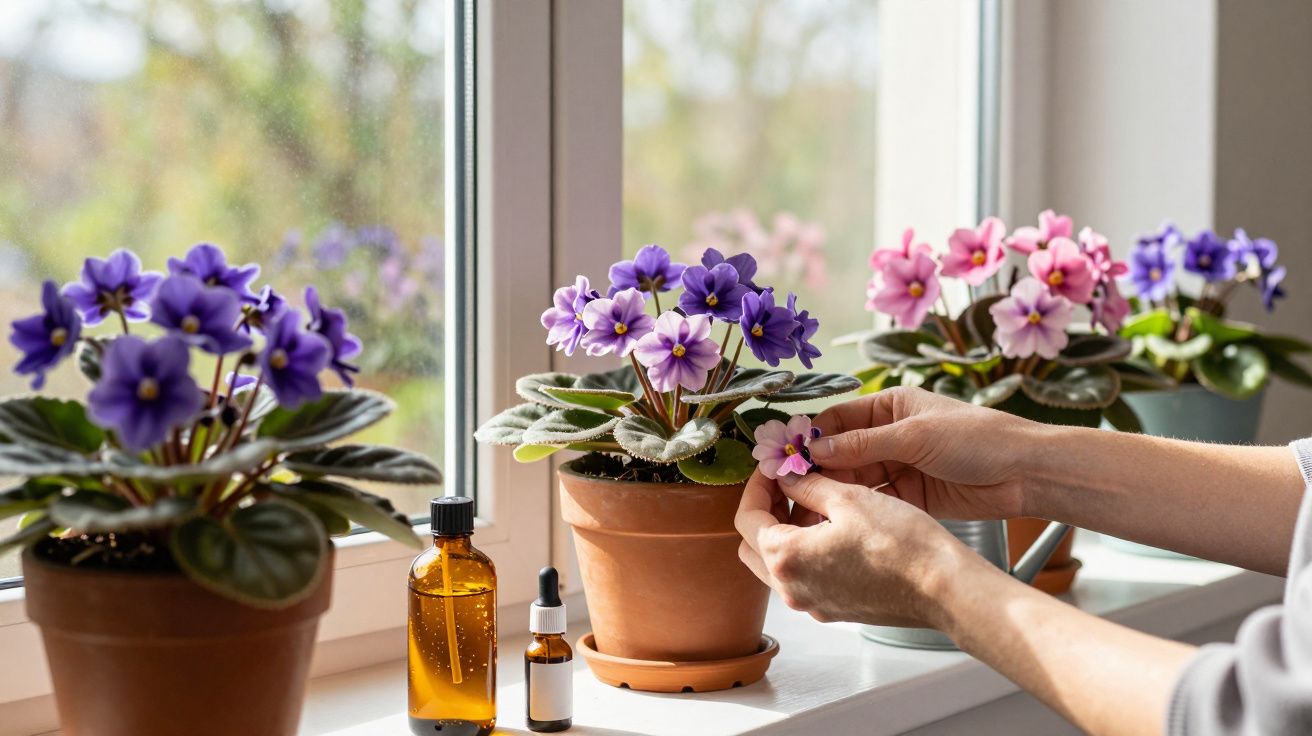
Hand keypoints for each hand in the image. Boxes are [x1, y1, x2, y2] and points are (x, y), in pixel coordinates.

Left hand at [734, 468, 996, 626]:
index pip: (747, 517)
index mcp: (785, 558)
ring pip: (776, 564)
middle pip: (753, 545)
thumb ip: (807, 485)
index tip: (772, 467)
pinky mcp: (833, 609)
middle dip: (763, 510)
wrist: (942, 588)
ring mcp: (811, 604)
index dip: (756, 485)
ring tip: (810, 502)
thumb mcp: (848, 498)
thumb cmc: (900, 543)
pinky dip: (804, 552)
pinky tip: (829, 529)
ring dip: (782, 532)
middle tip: (784, 483)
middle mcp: (790, 588)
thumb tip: (786, 477)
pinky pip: (803, 578)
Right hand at [808, 386, 1041, 520]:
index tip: (787, 457)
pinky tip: (836, 518)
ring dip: (832, 491)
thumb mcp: (915, 436)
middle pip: (840, 453)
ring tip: (806, 507)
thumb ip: (864, 444)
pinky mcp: (909, 497)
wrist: (1025, 473)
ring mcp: (898, 467)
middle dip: (816, 469)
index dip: (812, 438)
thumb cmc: (978, 438)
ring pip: (853, 479)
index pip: (838, 420)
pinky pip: (873, 501)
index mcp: (890, 407)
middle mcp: (889, 435)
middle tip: (790, 489)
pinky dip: (855, 508)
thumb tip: (816, 449)